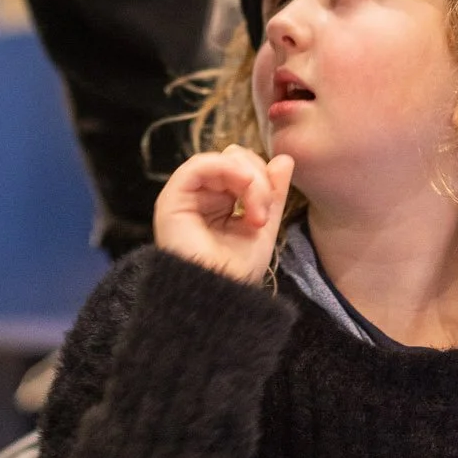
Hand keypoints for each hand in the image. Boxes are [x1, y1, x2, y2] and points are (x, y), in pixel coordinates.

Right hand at [153, 144, 293, 284]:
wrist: (218, 298)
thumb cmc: (236, 271)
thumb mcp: (262, 227)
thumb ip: (272, 193)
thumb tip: (285, 159)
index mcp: (218, 203)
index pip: (242, 168)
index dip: (262, 180)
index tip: (268, 214)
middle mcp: (200, 196)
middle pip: (234, 159)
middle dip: (257, 180)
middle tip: (262, 217)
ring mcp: (185, 195)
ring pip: (222, 160)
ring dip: (248, 179)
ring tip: (255, 212)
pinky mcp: (172, 197)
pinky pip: (200, 164)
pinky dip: (227, 168)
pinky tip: (243, 185)